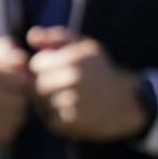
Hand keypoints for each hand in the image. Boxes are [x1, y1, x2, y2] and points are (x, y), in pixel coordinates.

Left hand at [27, 26, 148, 141]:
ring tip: (67, 99)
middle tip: (59, 88)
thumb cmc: (102, 71)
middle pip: (36, 84)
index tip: (56, 71)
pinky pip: (50, 119)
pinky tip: (72, 111)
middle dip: (43, 87)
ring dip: (48, 103)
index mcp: (73, 58)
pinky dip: (57, 118)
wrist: (127, 102)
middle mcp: (72, 79)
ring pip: (41, 103)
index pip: (36, 64)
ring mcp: (72, 101)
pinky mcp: (73, 122)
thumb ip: (57, 37)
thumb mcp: (85, 47)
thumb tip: (30, 36)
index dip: (43, 67)